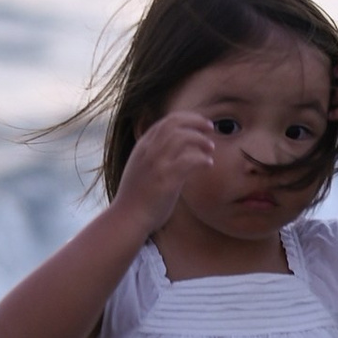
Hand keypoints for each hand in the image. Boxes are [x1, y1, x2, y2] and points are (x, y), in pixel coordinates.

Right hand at [115, 107, 218, 235]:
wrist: (127, 218)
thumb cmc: (137, 197)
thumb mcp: (142, 168)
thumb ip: (156, 155)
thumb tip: (181, 149)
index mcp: (142, 147)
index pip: (166, 121)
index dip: (186, 119)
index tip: (200, 124)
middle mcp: (148, 151)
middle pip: (175, 123)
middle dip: (196, 122)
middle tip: (211, 129)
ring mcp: (156, 164)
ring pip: (183, 137)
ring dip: (201, 140)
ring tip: (210, 149)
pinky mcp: (166, 179)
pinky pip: (189, 160)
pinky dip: (202, 159)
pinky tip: (208, 164)